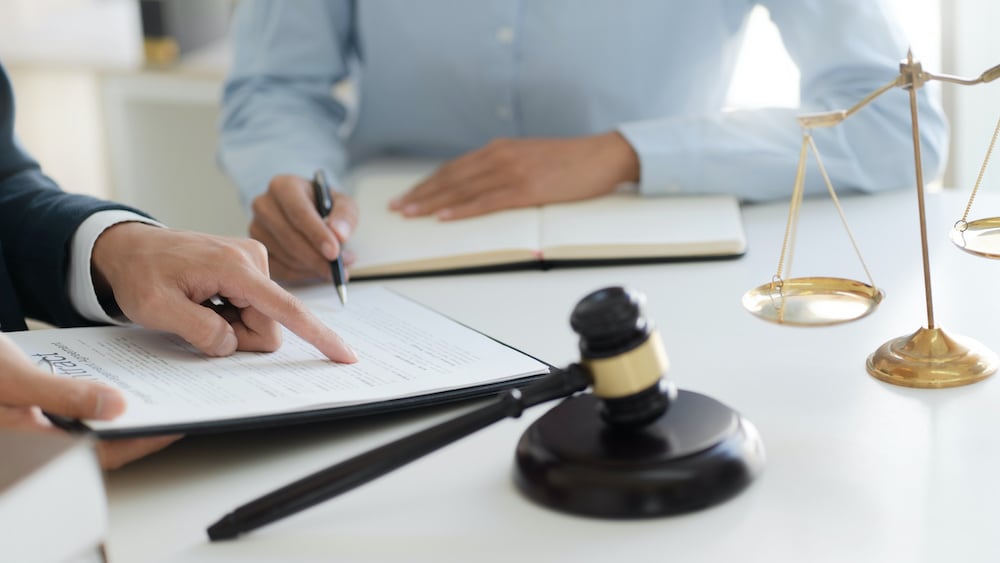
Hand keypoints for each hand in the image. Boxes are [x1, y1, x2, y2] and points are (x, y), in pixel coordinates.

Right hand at [0, 335, 179, 469]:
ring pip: (84, 433)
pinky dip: (93, 405)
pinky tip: (111, 388)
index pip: (101, 456)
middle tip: (174, 409)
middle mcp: (31, 445)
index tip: (176, 424)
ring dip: (115, 418)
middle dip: (136, 430)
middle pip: (97, 447)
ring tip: (151, 397)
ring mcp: (28, 432)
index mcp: (30, 446)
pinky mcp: (27, 416)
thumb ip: (64, 396)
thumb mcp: (14, 376)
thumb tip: (115, 408)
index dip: (143, 442)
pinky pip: (69, 417)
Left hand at [91, 223, 356, 361]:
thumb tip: (232, 344)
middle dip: (239, 335)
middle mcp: (253, 259)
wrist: (129, 248)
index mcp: (235, 267)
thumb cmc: (139, 273)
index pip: (286, 309)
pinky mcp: (249, 267)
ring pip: (262, 319)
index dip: (318, 336)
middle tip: (197, 322)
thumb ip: (198, 330)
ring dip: (232, 325)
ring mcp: (253, 261)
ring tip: (197, 308)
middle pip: (270, 324)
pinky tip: (205, 301)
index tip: (346, 355)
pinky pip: (254, 308)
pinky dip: (231, 314)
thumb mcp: (155, 309)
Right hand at [249, 174, 358, 281]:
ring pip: (284, 255)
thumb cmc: (326, 207)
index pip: (298, 211)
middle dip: (315, 256)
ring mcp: (256, 228)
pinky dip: (301, 275)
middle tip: (336, 270)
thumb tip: (339, 234)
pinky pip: (278, 270)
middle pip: (288, 235)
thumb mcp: (343, 205)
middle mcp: (264, 204)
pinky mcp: (255, 250)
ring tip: (333, 268)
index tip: (334, 253)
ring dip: (311, 266)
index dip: (316, 234)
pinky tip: (316, 271)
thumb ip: (345, 216)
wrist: (310, 214)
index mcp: (283, 186)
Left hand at [390, 131, 639, 219]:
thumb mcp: (530, 157)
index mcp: (499, 149)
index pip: (454, 168)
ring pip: (462, 190)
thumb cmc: (571, 161)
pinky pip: (486, 202)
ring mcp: (512, 172)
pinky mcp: (526, 190)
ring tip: (410, 213)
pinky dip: (462, 210)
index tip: (407, 195)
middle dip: (420, 194)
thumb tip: (482, 184)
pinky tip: (443, 217)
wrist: (603, 156)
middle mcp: (500, 156)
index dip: (427, 183)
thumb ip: (505, 167)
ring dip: (432, 203)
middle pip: (451, 178)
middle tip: (396, 207)